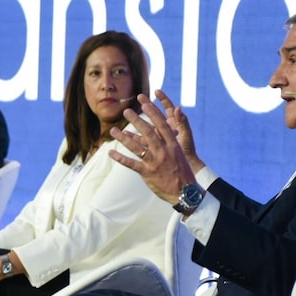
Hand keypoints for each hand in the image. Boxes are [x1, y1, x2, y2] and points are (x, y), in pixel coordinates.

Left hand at [109, 90, 199, 205]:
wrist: (184, 191)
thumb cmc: (183, 172)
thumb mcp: (179, 153)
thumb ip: (170, 141)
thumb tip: (165, 130)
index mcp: (172, 145)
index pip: (162, 125)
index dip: (153, 113)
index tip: (145, 104)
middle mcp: (163, 151)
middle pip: (148, 132)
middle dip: (136, 120)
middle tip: (126, 111)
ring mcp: (154, 162)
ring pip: (136, 147)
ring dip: (123, 138)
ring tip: (113, 130)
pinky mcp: (147, 172)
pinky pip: (131, 163)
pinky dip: (120, 158)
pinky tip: (111, 152)